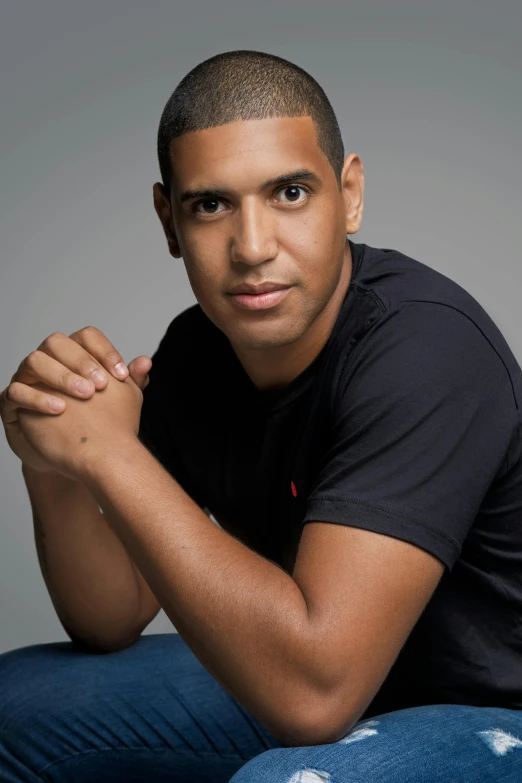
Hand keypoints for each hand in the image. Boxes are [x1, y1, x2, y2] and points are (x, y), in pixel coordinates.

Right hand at [0, 326, 151, 476]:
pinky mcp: (11, 401)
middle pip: (57, 342)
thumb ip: (130, 382)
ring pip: (34, 361)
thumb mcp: (117, 402)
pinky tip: (60, 409)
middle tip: (101, 385)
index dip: (105, 351)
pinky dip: (38, 398)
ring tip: (84, 395)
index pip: (86, 337)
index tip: (123, 375)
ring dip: (61, 376)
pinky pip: (16, 391)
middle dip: (80, 361)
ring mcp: (26, 378)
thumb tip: (146, 362)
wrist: (71, 456)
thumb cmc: (93, 422)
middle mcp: (48, 360)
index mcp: (73, 354)